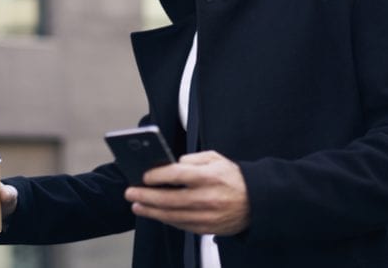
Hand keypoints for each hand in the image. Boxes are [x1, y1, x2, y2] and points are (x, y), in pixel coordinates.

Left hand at [124, 150, 249, 235]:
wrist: (257, 202)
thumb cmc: (235, 178)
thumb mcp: (216, 159)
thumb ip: (193, 159)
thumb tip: (173, 164)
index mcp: (209, 176)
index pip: (176, 175)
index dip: (157, 176)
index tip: (144, 176)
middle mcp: (207, 197)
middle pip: (168, 199)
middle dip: (145, 196)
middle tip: (131, 193)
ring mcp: (206, 215)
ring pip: (172, 216)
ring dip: (151, 211)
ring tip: (138, 206)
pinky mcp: (207, 228)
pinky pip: (181, 225)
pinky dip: (166, 220)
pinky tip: (156, 214)